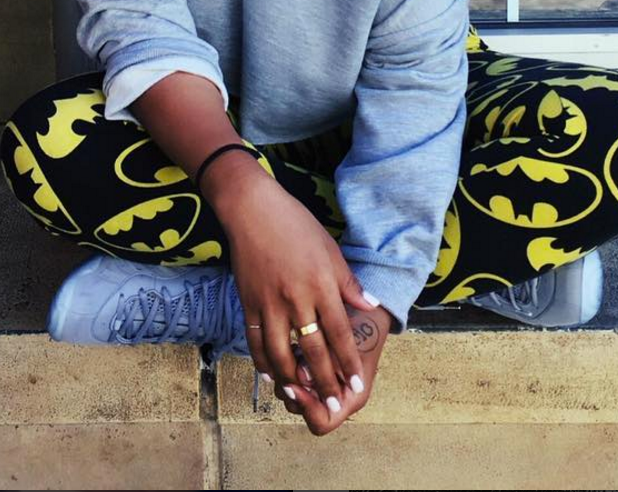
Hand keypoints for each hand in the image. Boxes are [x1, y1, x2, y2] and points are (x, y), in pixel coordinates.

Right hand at [204, 154, 379, 415]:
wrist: (253, 210)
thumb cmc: (296, 224)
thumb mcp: (330, 249)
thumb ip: (348, 282)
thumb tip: (369, 305)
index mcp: (320, 284)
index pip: (340, 333)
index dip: (349, 363)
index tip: (356, 385)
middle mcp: (296, 299)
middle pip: (313, 350)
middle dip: (326, 382)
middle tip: (334, 406)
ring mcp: (269, 303)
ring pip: (281, 354)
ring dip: (293, 380)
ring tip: (303, 396)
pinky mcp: (248, 303)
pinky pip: (255, 342)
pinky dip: (263, 363)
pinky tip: (271, 376)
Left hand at [273, 302, 391, 435]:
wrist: (362, 311)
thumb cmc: (359, 328)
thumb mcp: (347, 345)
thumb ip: (327, 362)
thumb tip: (301, 376)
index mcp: (349, 400)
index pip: (321, 423)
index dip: (307, 408)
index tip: (296, 385)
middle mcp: (332, 399)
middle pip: (299, 409)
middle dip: (292, 387)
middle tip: (291, 362)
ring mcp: (318, 387)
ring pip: (289, 393)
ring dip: (287, 374)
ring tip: (294, 351)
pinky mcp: (308, 374)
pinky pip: (288, 377)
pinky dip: (286, 365)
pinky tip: (291, 346)